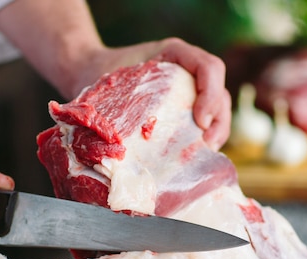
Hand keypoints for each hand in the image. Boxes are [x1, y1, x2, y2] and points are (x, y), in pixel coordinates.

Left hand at [0, 1, 229, 149]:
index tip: (200, 120)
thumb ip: (109, 104)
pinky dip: (204, 138)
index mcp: (173, 55)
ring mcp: (187, 90)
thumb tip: (109, 143)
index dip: (210, 94)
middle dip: (218, 120)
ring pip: (217, 108)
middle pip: (219, 91)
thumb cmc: (97, 78)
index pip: (208, 67)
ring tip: (204, 153)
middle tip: (206, 144)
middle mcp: (185, 70)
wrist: (87, 74)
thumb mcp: (106, 85)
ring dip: (217, 132)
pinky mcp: (183, 110)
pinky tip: (195, 156)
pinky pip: (204, 121)